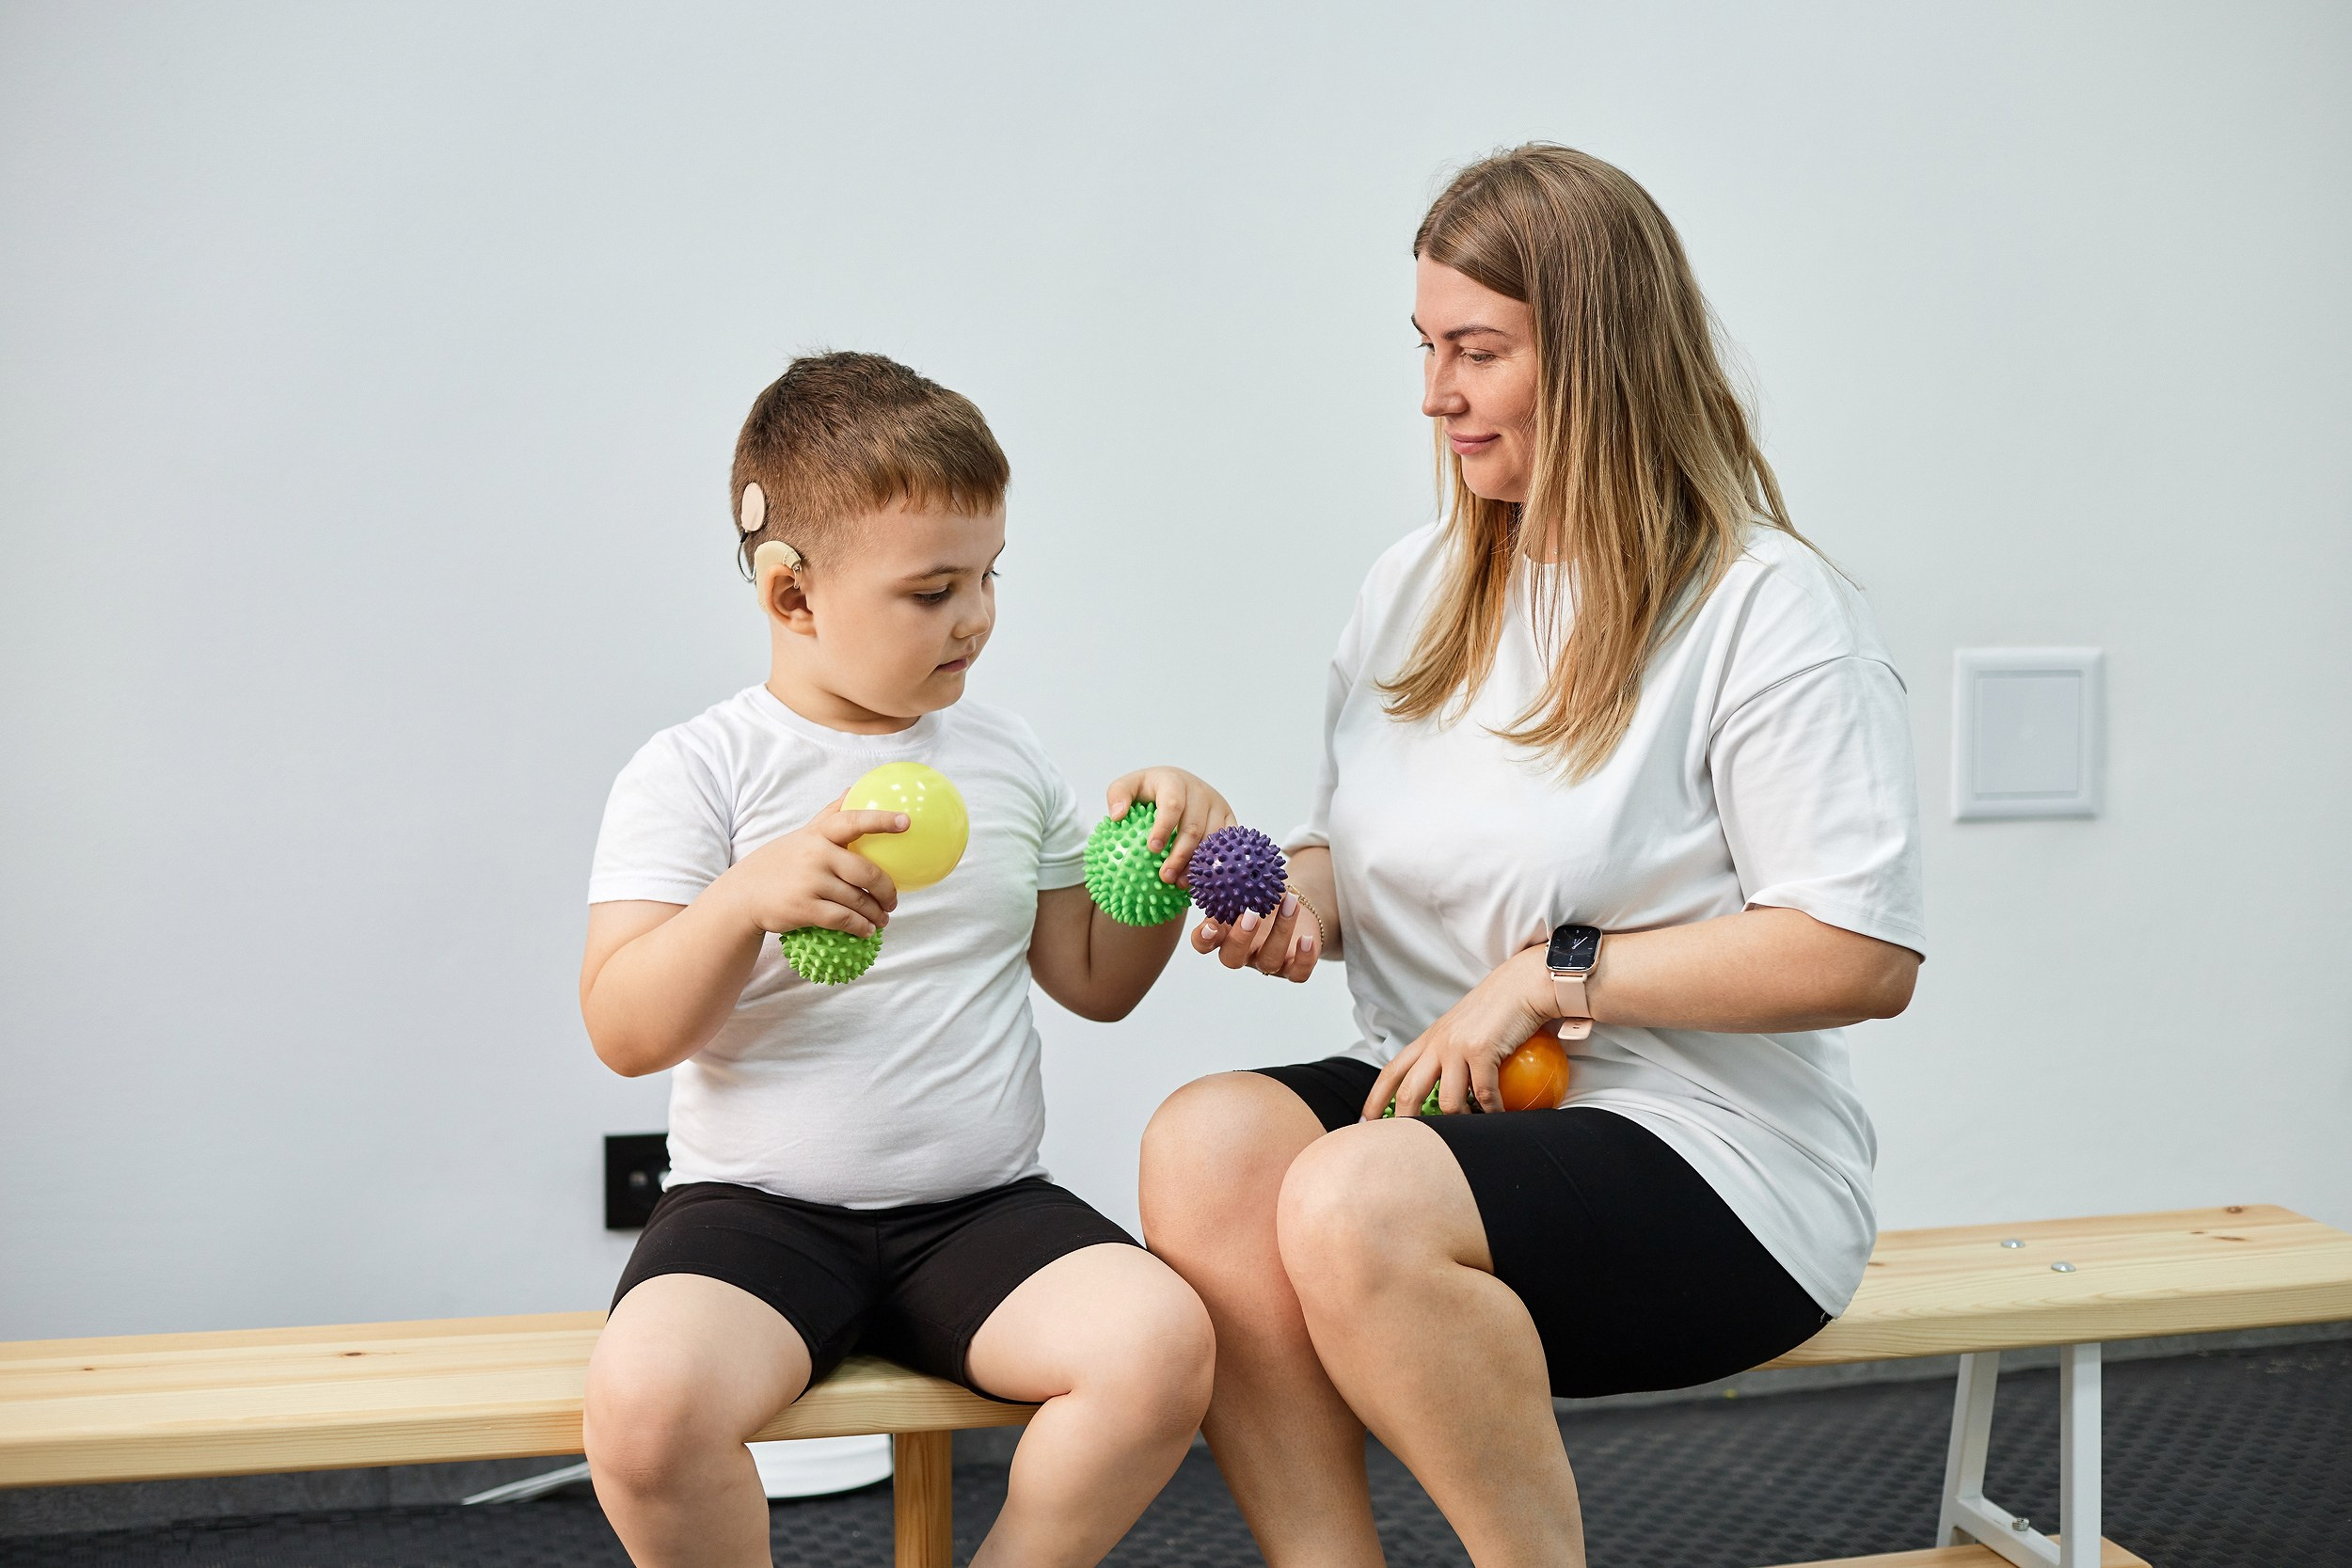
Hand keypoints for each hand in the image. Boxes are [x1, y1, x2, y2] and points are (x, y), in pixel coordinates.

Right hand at [719, 797, 907, 939]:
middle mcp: (816, 855)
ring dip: (876, 913)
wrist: (744, 894)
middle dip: (886, 890)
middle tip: (893, 901)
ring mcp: (810, 882)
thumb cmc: (781, 861)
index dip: (881, 821)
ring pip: (857, 900)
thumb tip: (854, 788)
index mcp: (818, 834)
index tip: (906, 821)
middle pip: (866, 872)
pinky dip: (860, 927)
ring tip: (882, 918)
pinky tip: (867, 930)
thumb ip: (830, 814)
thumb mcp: (803, 834)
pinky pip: (843, 919)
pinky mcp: (805, 908)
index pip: (853, 821)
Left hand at [1103, 767, 1235, 885]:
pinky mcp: (1229, 818)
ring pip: (1212, 838)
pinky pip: (1226, 844)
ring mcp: (1217, 805)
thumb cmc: (1149, 791)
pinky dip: (1214, 862)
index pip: (1172, 804)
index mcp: (1174, 781)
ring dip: (1197, 864)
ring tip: (1181, 883)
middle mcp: (1199, 791)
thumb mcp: (1129, 786)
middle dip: (1180, 854)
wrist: (1179, 785)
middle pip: (1193, 827)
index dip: (1164, 827)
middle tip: (1165, 877)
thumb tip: (1117, 816)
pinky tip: (1200, 879)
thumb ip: (1118, 794)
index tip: (1152, 849)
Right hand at [1192, 889, 1321, 982]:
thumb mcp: (1247, 885)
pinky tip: (1307, 939)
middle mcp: (1243, 953)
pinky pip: (1298, 974)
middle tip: (1250, 914)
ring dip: (1280, 932)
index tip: (1211, 925)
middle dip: (1240, 938)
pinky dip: (1304, 958)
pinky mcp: (1293, 968)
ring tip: (1290, 903)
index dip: (1203, 939)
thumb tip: (1223, 857)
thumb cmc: (1262, 893)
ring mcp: (1267, 962)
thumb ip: (1234, 878)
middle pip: (1232, 958)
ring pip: (1269, 961)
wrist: (1294, 905)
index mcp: (1224, 934)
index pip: (1203, 943)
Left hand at [1362, 946, 1554, 1118]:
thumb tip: (1454, 1088)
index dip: (1375, 1098)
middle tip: (1409, 1144)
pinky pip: (1483, 1095)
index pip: (1393, 1070)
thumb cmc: (1499, 1007)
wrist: (1522, 984)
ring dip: (1462, 1122)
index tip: (1364, 1120)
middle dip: (1404, 1121)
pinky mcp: (1481, 1050)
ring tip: (1473, 1128)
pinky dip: (1492, 1112)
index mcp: (1430, 1039)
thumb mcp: (1464, 1029)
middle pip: (1409, 1091)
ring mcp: (1457, 1047)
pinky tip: (1500, 1116)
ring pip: (1449, 1103)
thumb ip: (1452, 1053)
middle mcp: (1437, 1043)